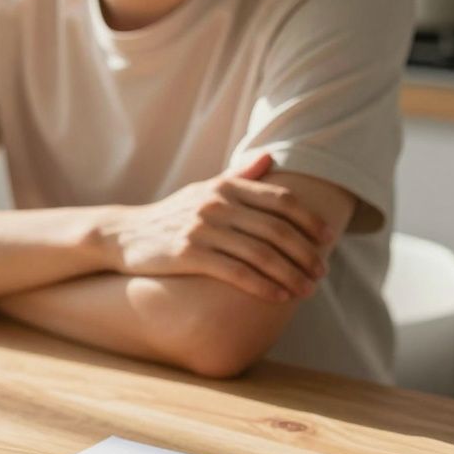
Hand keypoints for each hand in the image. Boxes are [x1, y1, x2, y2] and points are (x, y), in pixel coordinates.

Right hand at [101, 154, 333, 301]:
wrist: (125, 234)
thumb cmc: (172, 215)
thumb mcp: (203, 189)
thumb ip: (238, 175)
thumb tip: (270, 156)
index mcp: (225, 186)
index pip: (281, 201)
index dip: (310, 220)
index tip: (328, 239)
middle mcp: (216, 204)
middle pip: (277, 230)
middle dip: (306, 254)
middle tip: (321, 272)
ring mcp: (202, 229)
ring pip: (261, 254)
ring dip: (290, 274)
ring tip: (306, 290)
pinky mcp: (189, 254)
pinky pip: (236, 272)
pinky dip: (263, 286)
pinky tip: (278, 297)